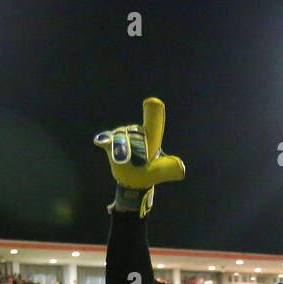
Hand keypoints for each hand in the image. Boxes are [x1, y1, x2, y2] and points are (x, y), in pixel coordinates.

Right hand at [93, 97, 185, 216]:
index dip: (153, 113)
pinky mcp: (110, 143)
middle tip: (134, 159)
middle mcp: (136, 133)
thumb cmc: (146, 175)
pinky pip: (106, 140)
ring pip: (120, 137)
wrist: (131, 181)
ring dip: (121, 147)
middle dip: (132, 144)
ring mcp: (123, 137)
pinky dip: (104, 141)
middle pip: (133, 133)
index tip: (152, 102)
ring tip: (123, 160)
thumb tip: (182, 169)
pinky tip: (100, 142)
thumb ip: (169, 169)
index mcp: (150, 138)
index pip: (153, 123)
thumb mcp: (158, 173)